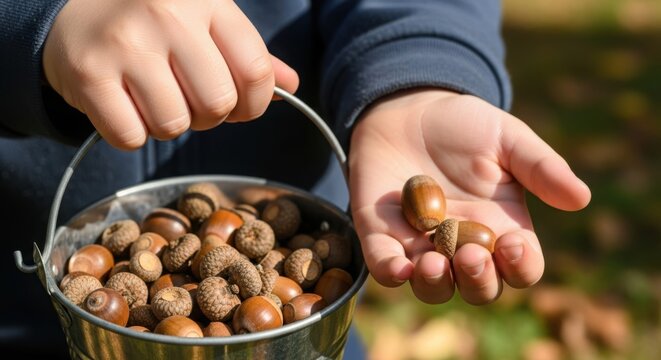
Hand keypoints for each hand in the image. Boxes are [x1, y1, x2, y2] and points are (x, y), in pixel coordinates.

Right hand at [43, 0, 298, 149]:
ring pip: (174, 125)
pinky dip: (130, 134)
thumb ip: (248, 54)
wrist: (72, 10)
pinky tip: (123, 106)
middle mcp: (168, 16)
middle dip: (208, 117)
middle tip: (187, 100)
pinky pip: (131, 137)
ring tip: (153, 99)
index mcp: (208, 2)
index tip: (238, 106)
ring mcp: (126, 44)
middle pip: (217, 105)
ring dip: (168, 125)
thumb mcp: (205, 22)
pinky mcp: (88, 74)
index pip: (255, 72)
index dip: (254, 105)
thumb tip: (290, 85)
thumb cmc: (153, 23)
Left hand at [349, 89, 590, 304]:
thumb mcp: (508, 138)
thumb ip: (541, 167)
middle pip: (478, 288)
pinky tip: (399, 267)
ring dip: (436, 284)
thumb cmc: (464, 125)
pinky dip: (391, 273)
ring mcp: (421, 246)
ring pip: (433, 288)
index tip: (513, 245)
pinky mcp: (382, 236)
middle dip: (478, 281)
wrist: (408, 108)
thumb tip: (581, 198)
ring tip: (434, 261)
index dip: (521, 267)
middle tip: (472, 254)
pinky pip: (384, 267)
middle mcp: (463, 245)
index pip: (521, 267)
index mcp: (502, 228)